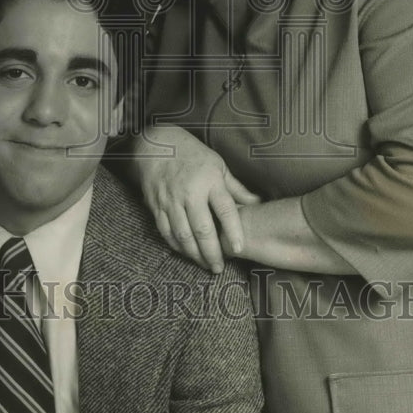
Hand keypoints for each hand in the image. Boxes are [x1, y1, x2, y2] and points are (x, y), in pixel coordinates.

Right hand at [134, 125, 259, 272]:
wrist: (155, 144)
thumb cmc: (192, 154)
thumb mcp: (218, 165)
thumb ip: (235, 188)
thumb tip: (257, 204)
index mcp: (210, 180)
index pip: (225, 210)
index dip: (233, 231)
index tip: (238, 249)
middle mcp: (190, 191)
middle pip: (203, 229)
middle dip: (212, 252)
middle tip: (219, 268)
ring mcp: (171, 199)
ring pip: (183, 234)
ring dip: (194, 254)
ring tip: (204, 264)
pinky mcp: (156, 205)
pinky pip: (166, 231)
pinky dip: (176, 245)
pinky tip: (185, 252)